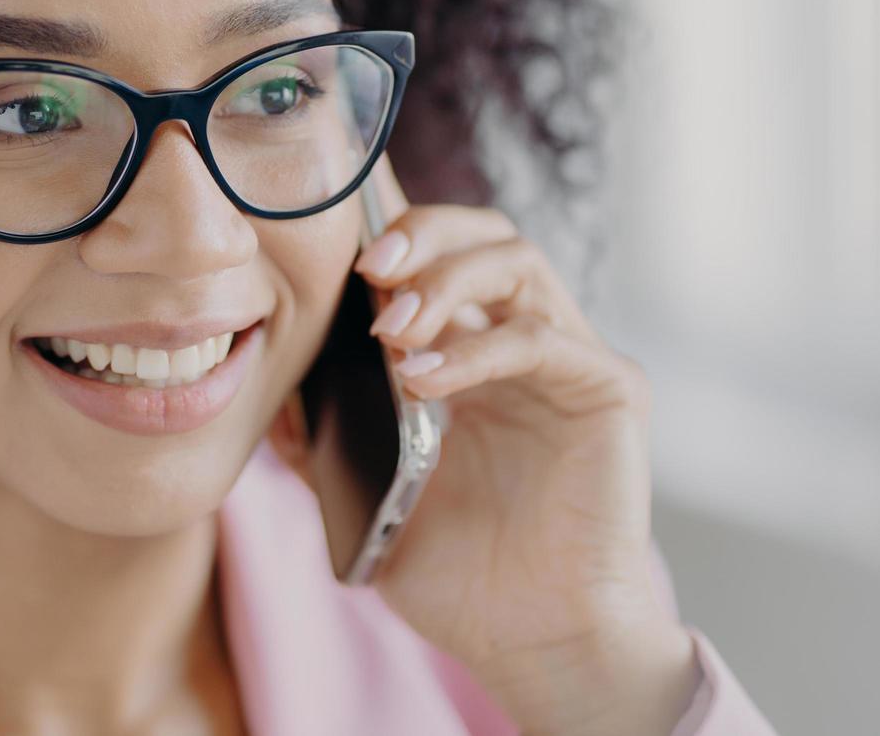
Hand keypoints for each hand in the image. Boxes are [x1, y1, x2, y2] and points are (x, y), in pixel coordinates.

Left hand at [271, 154, 701, 735]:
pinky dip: (473, 348)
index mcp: (475, 358)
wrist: (533, 643)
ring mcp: (572, 361)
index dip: (395, 241)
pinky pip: (540, 339)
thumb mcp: (371, 499)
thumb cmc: (461, 577)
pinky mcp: (610, 390)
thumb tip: (270, 399)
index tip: (336, 255)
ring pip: (518, 261)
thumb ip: (324, 445)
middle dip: (421, 238)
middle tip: (368, 271)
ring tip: (391, 329)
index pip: (443, 258)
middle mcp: (527, 345)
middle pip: (485, 235)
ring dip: (444, 280)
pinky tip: (421, 381)